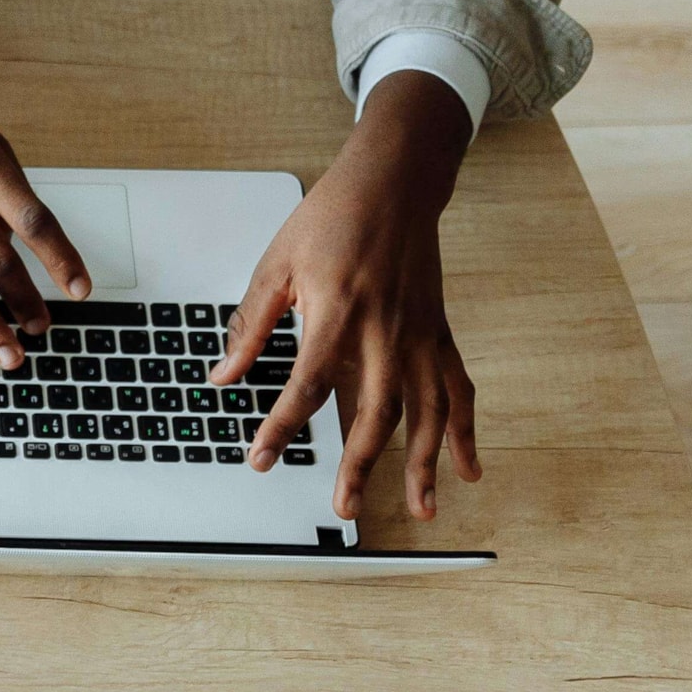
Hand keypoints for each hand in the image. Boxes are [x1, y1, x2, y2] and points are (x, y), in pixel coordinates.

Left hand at [212, 71, 480, 518]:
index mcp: (336, 312)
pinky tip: (468, 469)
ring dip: (425, 464)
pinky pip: (457, 389)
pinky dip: (465, 431)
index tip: (261, 458)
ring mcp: (419, 335)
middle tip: (344, 507)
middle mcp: (385, 330)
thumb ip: (252, 325)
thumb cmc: (332, 217)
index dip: (282, 427)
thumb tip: (223, 375)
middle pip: (376, 412)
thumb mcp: (277, 264)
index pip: (307, 385)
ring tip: (421, 509)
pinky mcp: (439, 332)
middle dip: (362, 466)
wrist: (394, 182)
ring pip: (428, 412)